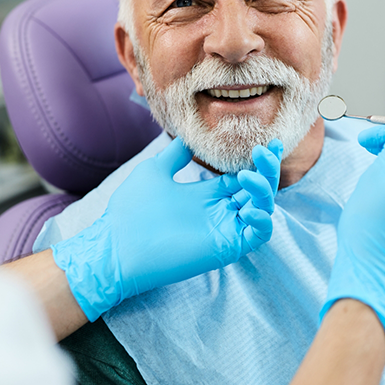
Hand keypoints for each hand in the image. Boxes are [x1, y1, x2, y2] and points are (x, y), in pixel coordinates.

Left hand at [52, 137, 282, 320]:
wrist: (116, 245)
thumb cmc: (131, 210)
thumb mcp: (155, 171)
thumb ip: (176, 154)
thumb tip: (188, 136)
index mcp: (208, 194)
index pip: (244, 176)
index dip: (259, 161)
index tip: (268, 142)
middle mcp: (221, 210)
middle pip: (258, 189)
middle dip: (268, 169)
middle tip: (266, 150)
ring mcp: (225, 229)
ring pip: (262, 208)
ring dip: (264, 189)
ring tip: (246, 175)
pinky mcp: (226, 247)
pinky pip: (257, 236)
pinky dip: (262, 221)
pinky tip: (250, 208)